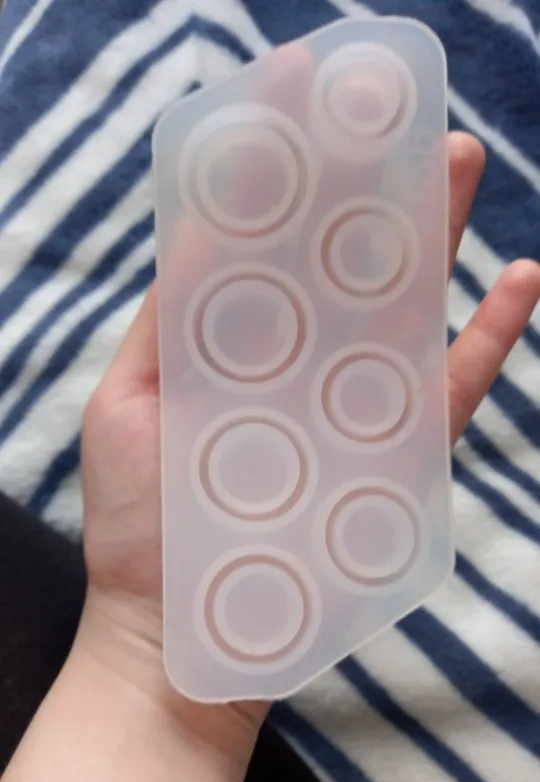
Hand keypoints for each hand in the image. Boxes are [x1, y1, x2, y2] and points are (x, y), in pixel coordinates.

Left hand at [79, 130, 539, 763]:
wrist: (184, 636)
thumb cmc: (141, 527)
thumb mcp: (129, 405)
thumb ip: (168, 323)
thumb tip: (196, 229)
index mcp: (235, 343)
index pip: (269, 243)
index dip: (291, 174)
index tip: (308, 101)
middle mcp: (300, 363)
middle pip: (344, 261)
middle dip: (371, 186)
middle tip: (400, 114)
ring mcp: (354, 406)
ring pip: (406, 307)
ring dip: (436, 236)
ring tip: (460, 162)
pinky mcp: (397, 458)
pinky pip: (453, 389)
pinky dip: (491, 337)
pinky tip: (519, 281)